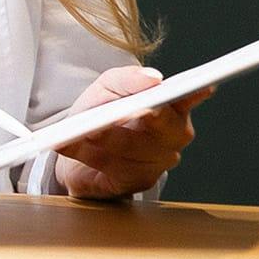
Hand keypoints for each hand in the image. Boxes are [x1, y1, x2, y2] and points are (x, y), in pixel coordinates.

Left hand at [53, 66, 211, 199]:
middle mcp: (175, 134)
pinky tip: (70, 145)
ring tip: (83, 129)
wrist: (79, 144)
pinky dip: (87, 154)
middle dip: (138, 118)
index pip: (188, 97)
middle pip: (165, 127)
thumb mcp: (108, 86)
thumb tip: (153, 78)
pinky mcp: (139, 180)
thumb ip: (126, 78)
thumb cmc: (102, 111)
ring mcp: (160, 160)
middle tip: (117, 114)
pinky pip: (114, 166)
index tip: (167, 95)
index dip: (186, 96)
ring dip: (104, 137)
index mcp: (174, 105)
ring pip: (134, 147)